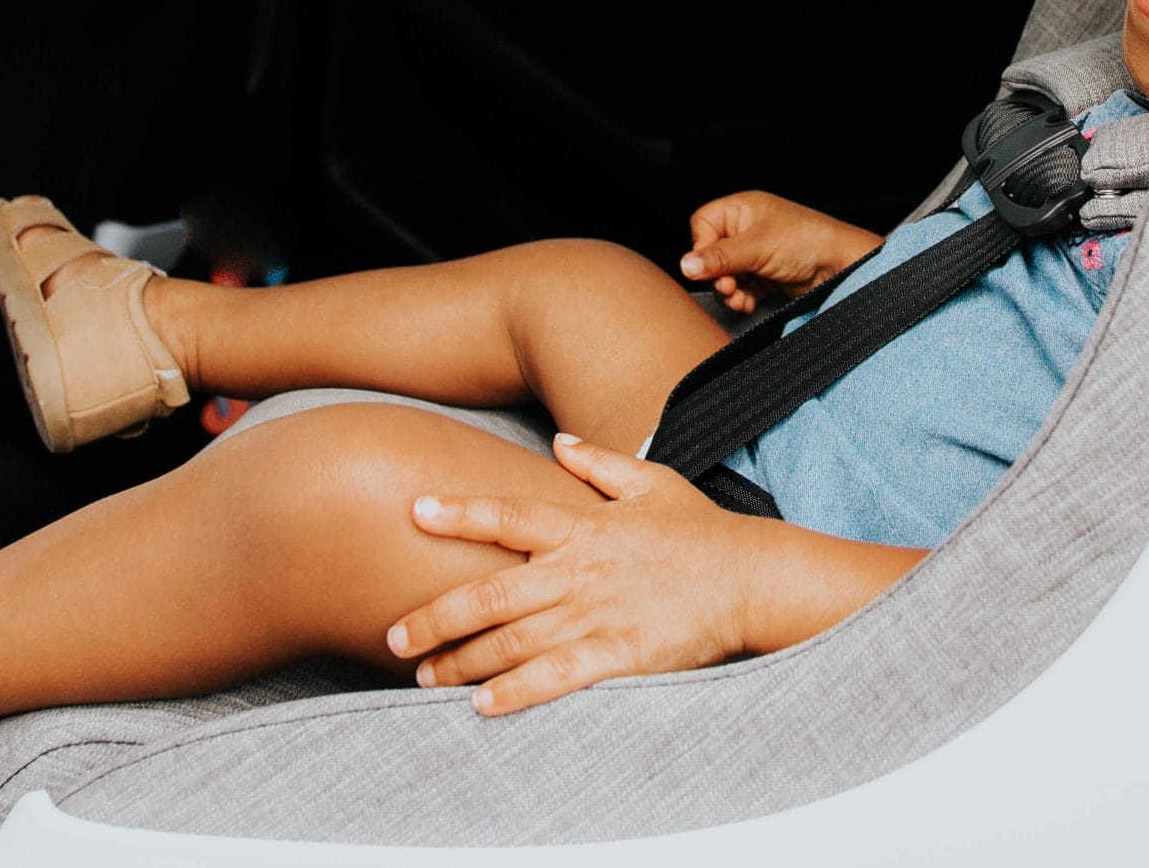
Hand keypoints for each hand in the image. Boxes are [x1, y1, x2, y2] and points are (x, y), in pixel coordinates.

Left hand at [390, 434, 757, 713]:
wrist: (754, 577)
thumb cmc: (704, 534)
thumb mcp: (654, 484)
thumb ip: (600, 465)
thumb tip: (559, 443)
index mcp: (586, 527)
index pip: (510, 516)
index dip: (461, 513)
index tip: (415, 511)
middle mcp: (581, 570)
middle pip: (492, 591)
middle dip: (437, 615)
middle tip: (395, 635)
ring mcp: (598, 614)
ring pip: (513, 640)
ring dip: (463, 660)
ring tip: (424, 677)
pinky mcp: (620, 654)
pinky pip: (557, 677)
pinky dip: (516, 692)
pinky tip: (482, 705)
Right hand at [679, 191, 881, 312]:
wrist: (839, 265)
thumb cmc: (807, 241)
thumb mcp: (756, 248)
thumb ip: (719, 258)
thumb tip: (687, 264)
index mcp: (742, 209)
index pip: (703, 225)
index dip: (702, 248)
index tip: (709, 267)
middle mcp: (747, 228)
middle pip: (712, 254)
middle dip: (718, 275)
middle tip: (728, 285)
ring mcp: (756, 252)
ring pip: (725, 274)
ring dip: (729, 290)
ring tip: (738, 296)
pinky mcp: (765, 274)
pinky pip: (740, 287)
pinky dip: (741, 297)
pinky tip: (748, 302)